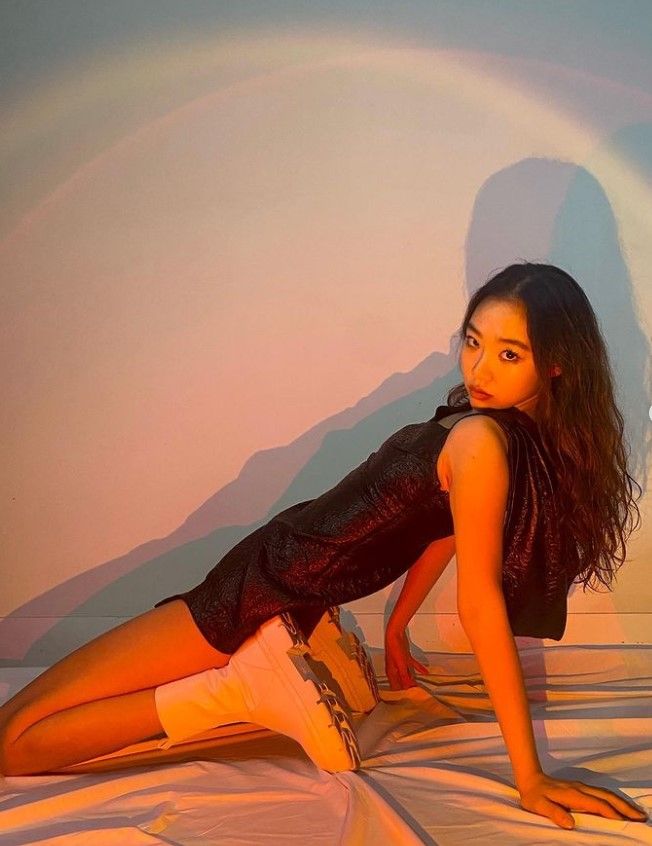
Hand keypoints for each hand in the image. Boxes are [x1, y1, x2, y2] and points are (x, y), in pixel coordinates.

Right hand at [384, 626, 427, 689]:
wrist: (395, 634)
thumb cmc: (395, 650)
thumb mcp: (400, 665)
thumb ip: (404, 677)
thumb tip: (408, 689)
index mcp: (391, 673)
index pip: (396, 687)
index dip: (402, 694)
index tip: (410, 700)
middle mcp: (395, 670)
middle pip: (402, 682)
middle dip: (409, 688)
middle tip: (417, 695)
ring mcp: (400, 664)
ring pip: (407, 675)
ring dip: (413, 679)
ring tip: (421, 686)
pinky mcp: (405, 658)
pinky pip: (413, 666)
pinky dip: (418, 669)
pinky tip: (425, 672)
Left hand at [518, 772, 647, 829]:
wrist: (530, 778)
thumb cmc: (535, 796)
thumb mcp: (539, 805)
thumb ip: (554, 813)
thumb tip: (570, 824)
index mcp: (573, 794)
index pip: (597, 804)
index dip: (611, 814)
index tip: (625, 823)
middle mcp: (581, 789)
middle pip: (607, 797)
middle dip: (625, 808)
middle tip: (641, 818)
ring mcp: (582, 787)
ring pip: (607, 794)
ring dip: (623, 803)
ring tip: (637, 813)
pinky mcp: (582, 788)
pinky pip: (603, 794)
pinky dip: (615, 800)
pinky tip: (621, 806)